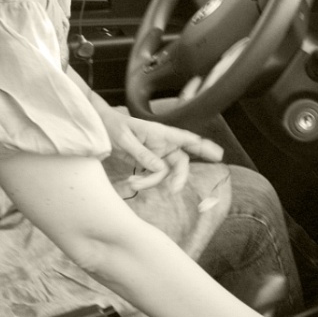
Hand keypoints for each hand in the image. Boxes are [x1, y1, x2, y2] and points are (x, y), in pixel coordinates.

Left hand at [98, 105, 222, 192]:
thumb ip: (142, 154)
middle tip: (174, 190)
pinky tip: (131, 182)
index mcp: (161, 133)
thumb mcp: (125, 139)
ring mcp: (157, 155)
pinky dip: (144, 183)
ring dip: (151, 183)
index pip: (187, 139)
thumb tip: (159, 168)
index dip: (204, 147)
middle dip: (178, 178)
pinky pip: (154, 178)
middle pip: (180, 163)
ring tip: (132, 183)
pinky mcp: (148, 164)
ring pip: (165, 174)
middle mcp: (163, 144)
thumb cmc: (112, 126)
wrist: (99, 129)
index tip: (218, 155)